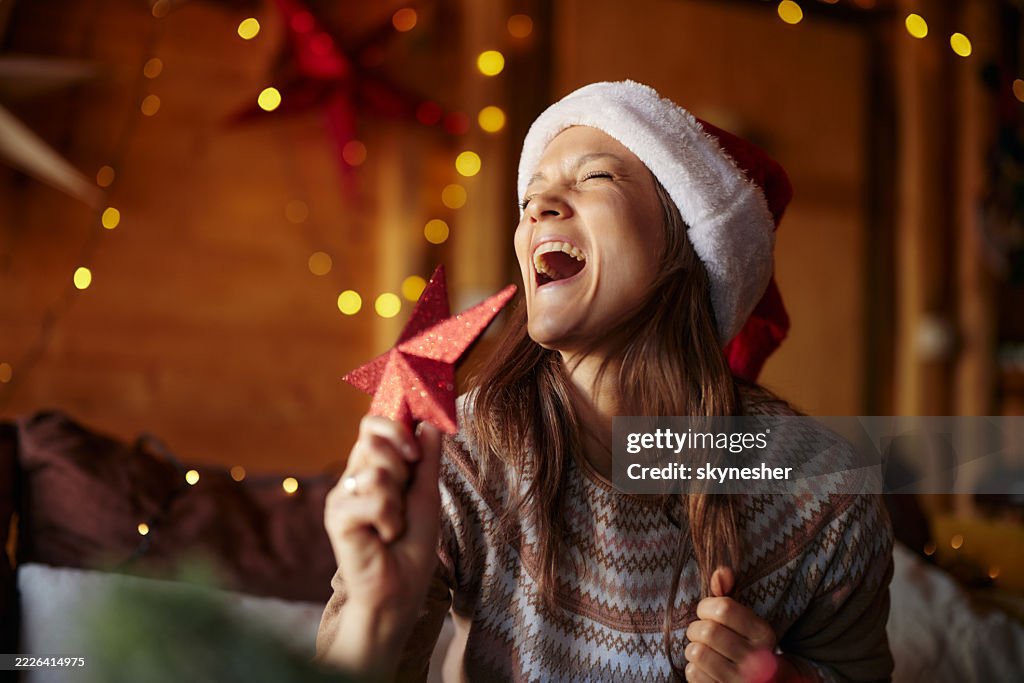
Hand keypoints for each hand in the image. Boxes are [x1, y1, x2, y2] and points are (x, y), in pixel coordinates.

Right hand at [324, 416, 442, 621]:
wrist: (401, 589)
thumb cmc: (413, 545)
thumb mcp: (427, 494)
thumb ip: (427, 458)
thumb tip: (429, 423)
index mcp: (371, 468)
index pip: (372, 425)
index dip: (396, 429)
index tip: (415, 454)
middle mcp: (353, 476)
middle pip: (375, 440)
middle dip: (402, 470)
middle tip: (401, 502)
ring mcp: (342, 495)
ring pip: (377, 471)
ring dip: (398, 503)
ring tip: (392, 526)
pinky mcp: (336, 515)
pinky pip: (373, 499)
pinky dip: (389, 520)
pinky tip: (383, 537)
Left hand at [684, 567, 778, 682]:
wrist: (766, 682)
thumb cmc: (745, 642)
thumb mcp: (745, 618)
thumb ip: (729, 592)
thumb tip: (720, 573)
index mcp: (762, 633)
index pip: (722, 608)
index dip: (706, 606)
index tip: (706, 612)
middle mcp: (756, 658)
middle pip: (706, 631)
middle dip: (696, 628)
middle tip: (700, 632)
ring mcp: (741, 680)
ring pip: (697, 653)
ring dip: (693, 649)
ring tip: (702, 649)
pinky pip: (693, 673)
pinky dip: (693, 668)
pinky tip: (705, 668)